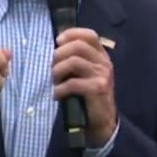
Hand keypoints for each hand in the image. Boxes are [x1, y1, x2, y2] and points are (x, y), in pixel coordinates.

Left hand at [52, 27, 116, 145]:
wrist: (102, 122)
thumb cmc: (88, 96)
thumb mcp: (85, 74)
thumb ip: (76, 60)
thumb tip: (55, 49)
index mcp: (101, 56)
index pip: (89, 35)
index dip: (71, 34)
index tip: (57, 42)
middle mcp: (104, 62)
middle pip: (78, 46)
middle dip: (59, 54)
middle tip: (52, 67)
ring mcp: (102, 75)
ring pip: (74, 62)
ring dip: (58, 71)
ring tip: (54, 81)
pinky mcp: (97, 89)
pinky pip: (72, 83)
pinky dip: (60, 89)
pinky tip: (57, 95)